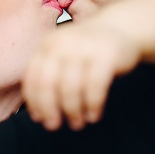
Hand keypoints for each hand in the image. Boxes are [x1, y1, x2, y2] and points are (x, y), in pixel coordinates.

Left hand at [21, 20, 140, 130]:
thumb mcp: (63, 54)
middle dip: (49, 109)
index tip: (39, 119)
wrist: (122, 28)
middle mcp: (62, 43)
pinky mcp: (106, 55)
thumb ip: (49, 76)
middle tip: (54, 126)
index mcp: (47, 44)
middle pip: (48, 84)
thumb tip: (37, 114)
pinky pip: (95, 87)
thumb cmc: (88, 50)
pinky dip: (93, 105)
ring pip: (71, 88)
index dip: (34, 102)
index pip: (32, 77)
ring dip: (72, 111)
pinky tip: (93, 115)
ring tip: (77, 123)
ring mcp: (84, 48)